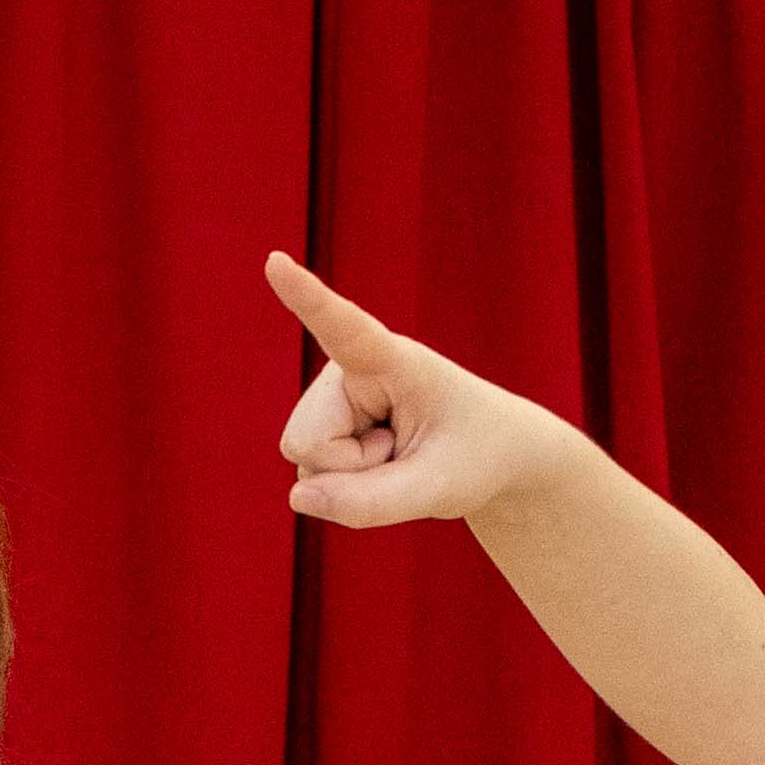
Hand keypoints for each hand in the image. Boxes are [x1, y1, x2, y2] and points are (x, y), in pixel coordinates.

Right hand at [263, 251, 571, 532]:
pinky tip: (381, 462)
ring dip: (352, 479)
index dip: (306, 297)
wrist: (489, 455)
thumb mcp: (438, 489)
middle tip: (404, 453)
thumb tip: (297, 496)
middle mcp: (349, 368)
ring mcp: (331, 396)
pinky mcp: (325, 422)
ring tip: (397, 455)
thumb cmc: (475, 456)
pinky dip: (346, 487)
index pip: (343, 327)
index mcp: (392, 359)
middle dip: (351, 470)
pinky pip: (311, 477)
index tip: (276, 261)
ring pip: (305, 461)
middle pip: (307, 441)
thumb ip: (370, 502)